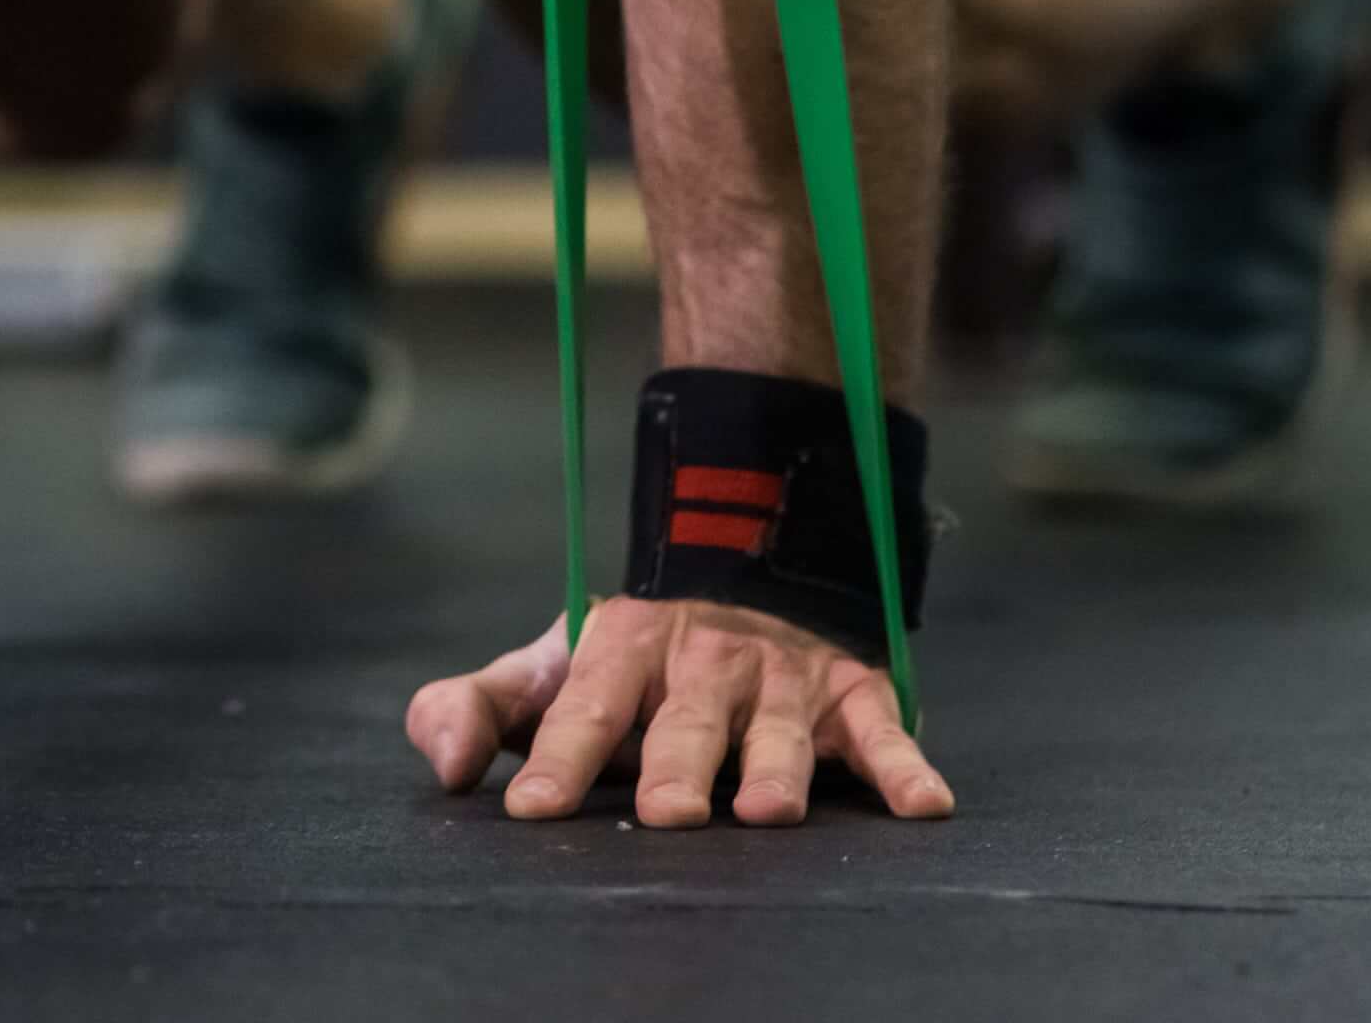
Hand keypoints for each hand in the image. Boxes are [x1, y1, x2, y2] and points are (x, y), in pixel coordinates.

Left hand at [405, 594, 951, 827]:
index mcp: (621, 649)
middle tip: (666, 814)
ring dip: (775, 767)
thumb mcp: (547, 667)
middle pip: (684, 720)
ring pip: (778, 727)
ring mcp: (780, 677)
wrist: (744, 555)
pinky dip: (904, 765)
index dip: (559, 756)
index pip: (582, 706)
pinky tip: (923, 804)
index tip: (533, 808)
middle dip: (675, 765)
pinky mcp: (850, 692)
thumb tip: (447, 768)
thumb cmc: (628, 656)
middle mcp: (702, 662)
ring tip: (767, 812)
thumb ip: (478, 708)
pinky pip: (881, 731)